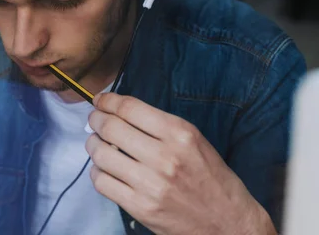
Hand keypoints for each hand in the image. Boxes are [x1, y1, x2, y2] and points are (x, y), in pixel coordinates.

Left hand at [85, 93, 276, 234]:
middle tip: (94, 120)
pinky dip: (97, 172)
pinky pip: (102, 182)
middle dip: (96, 119)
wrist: (229, 224)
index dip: (108, 101)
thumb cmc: (212, 179)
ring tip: (96, 143)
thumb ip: (160, 127)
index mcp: (180, 134)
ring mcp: (150, 184)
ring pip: (102, 154)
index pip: (130, 108)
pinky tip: (103, 169)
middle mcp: (164, 157)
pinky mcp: (140, 207)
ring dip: (93, 145)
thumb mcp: (195, 141)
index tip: (100, 100)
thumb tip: (121, 113)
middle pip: (111, 128)